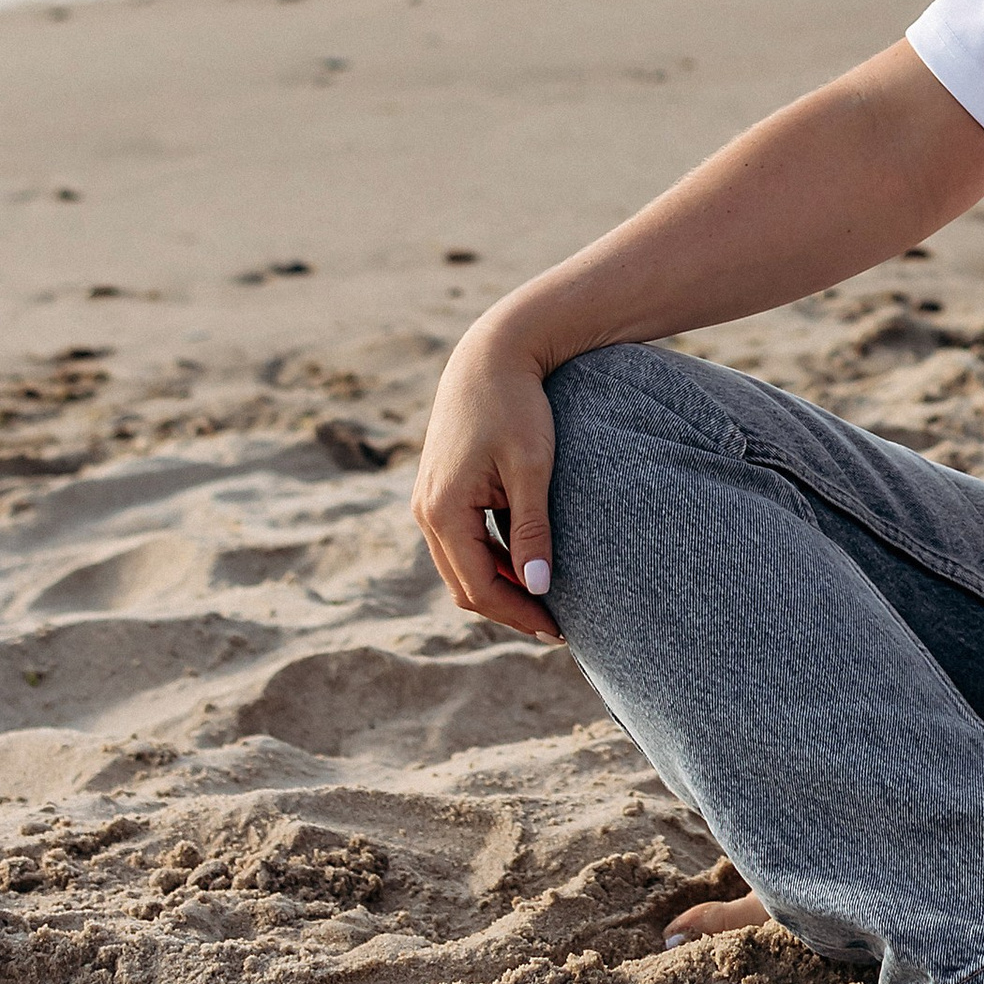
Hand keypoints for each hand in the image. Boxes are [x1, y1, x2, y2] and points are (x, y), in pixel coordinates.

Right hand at [411, 313, 564, 641]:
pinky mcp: (440, 491)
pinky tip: (525, 565)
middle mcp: (426, 512)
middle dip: (508, 609)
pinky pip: (461, 542)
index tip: (557, 629)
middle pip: (464, 585)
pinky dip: (491, 561)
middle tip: (555, 625)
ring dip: (499, 587)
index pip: (479, 588)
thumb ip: (532, 530)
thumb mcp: (532, 468)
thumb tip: (537, 590)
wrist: (492, 353)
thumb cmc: (517, 405)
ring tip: (545, 601)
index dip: (518, 614)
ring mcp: (428, 501)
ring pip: (461, 567)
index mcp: (443, 510)